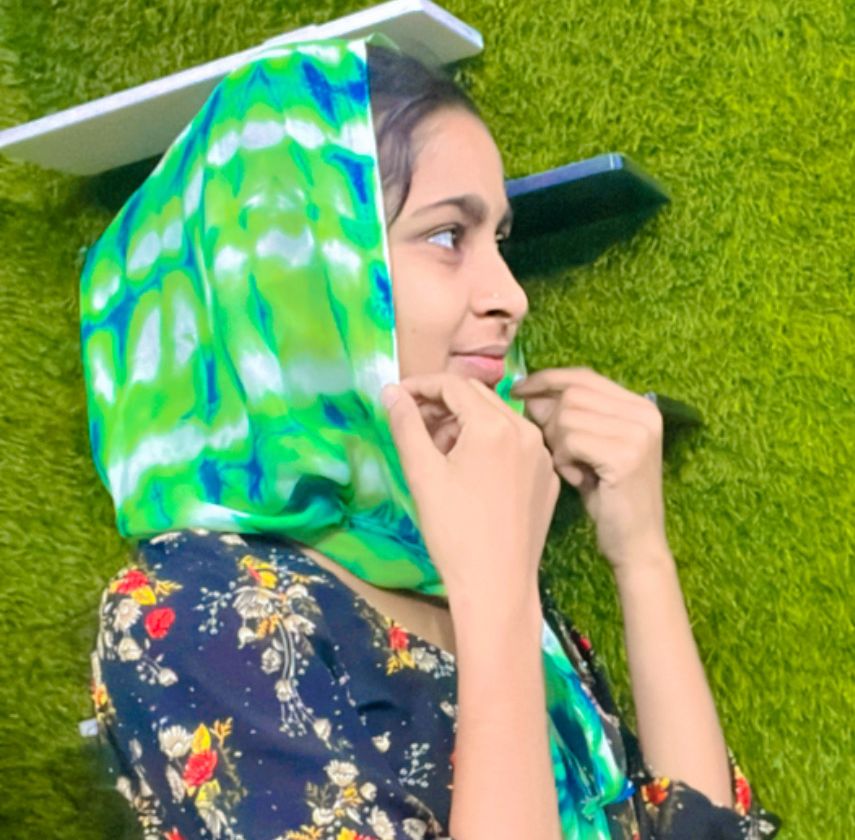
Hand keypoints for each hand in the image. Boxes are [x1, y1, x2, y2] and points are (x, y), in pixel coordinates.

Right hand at [382, 374, 559, 610]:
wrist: (498, 586)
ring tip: (439, 452)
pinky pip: (517, 446)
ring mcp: (542, 456)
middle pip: (478, 397)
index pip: (454, 384)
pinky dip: (490, 446)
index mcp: (495, 425)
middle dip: (443, 404)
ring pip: (499, 419)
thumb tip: (392, 391)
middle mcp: (526, 431)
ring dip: (466, 424)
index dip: (421, 386)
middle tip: (414, 426)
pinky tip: (470, 474)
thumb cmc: (455, 531)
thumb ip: (406, 425)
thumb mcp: (423, 474)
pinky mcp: (547, 479)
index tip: (398, 398)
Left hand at [511, 367, 667, 571]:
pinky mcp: (625, 455)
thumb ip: (567, 417)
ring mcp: (638, 433)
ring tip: (574, 470)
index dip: (546, 380)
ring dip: (558, 445)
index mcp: (639, 406)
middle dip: (550, 420)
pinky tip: (578, 480)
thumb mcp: (588, 448)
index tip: (517, 389)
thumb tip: (527, 391)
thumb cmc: (607, 497)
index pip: (583, 376)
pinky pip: (571, 441)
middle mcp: (644, 413)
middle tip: (555, 451)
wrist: (635, 544)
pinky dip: (564, 461)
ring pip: (567, 417)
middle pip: (572, 394)